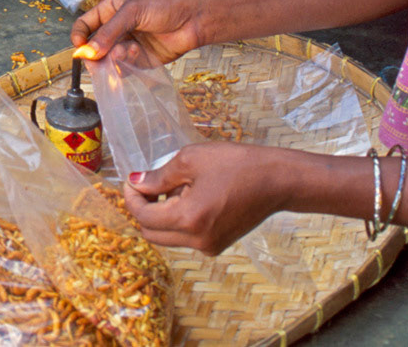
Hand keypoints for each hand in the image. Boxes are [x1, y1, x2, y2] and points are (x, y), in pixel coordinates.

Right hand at [71, 0, 203, 64]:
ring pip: (107, 61)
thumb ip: (110, 31)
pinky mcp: (139, 60)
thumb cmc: (165, 5)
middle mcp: (116, 29)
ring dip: (114, 59)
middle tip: (100, 59)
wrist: (193, 19)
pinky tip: (136, 54)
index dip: (79, 37)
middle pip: (93, 48)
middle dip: (95, 54)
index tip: (81, 47)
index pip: (84, 26)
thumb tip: (88, 51)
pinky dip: (125, 66)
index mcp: (110, 11)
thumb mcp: (132, 11)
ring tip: (128, 51)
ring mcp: (126, 45)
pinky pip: (123, 69)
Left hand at [124, 142, 288, 254]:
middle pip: (152, 233)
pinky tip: (192, 196)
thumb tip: (135, 182)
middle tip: (148, 183)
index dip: (132, 198)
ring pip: (168, 236)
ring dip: (162, 214)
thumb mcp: (190, 160)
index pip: (144, 217)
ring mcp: (209, 246)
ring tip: (178, 186)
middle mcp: (197, 241)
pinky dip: (179, 220)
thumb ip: (159, 176)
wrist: (277, 180)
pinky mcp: (218, 245)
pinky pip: (186, 237)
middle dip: (143, 209)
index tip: (131, 180)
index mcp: (189, 219)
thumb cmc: (236, 164)